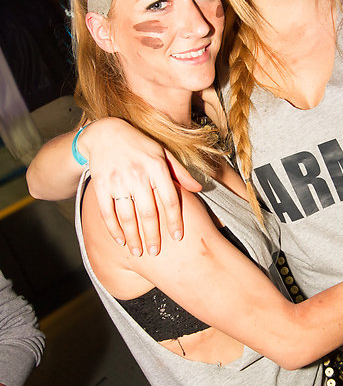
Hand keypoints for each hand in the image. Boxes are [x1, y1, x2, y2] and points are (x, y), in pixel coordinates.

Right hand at [80, 119, 200, 254]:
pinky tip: (120, 240)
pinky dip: (113, 229)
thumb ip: (180, 172)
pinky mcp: (100, 185)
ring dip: (133, 237)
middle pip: (148, 212)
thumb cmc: (139, 145)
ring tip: (138, 252)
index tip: (178, 236)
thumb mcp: (162, 152)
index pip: (170, 199)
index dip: (175, 220)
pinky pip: (107, 212)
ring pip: (127, 216)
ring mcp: (117, 181)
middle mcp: (138, 175)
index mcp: (156, 167)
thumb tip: (198, 189)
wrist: (105, 133)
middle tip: (156, 252)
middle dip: (153, 236)